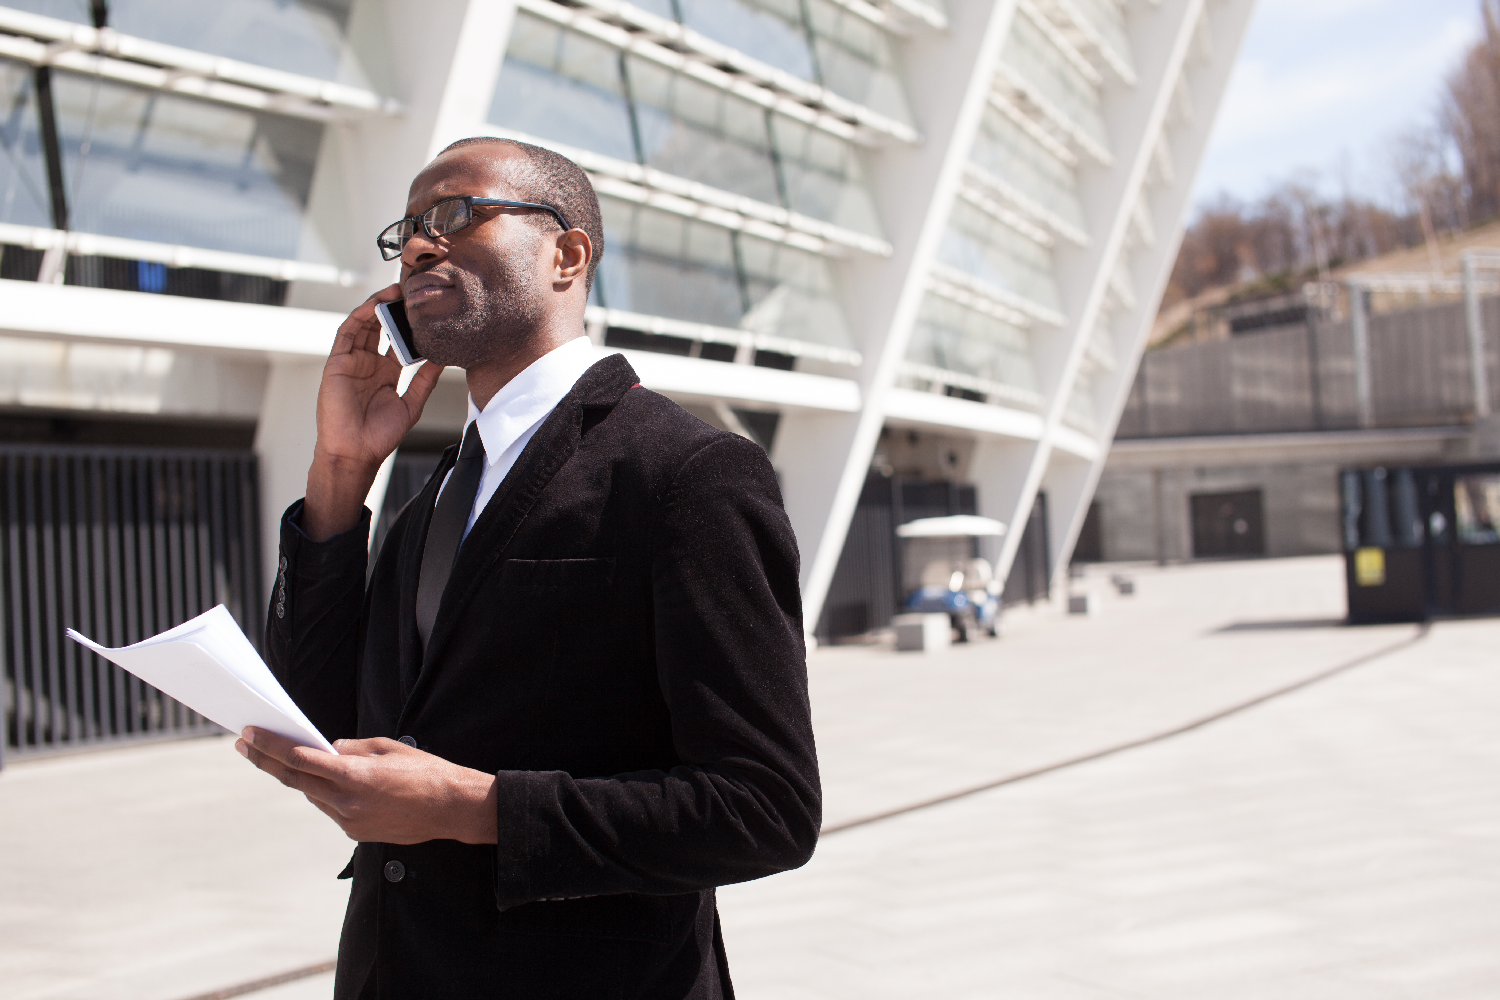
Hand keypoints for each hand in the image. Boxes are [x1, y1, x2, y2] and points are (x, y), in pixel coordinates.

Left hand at [236, 727, 497, 844]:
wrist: (451, 808)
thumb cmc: (426, 772)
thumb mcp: (388, 748)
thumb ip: (352, 749)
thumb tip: (327, 750)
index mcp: (353, 775)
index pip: (299, 759)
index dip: (270, 746)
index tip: (249, 735)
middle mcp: (345, 802)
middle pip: (294, 779)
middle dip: (266, 760)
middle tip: (245, 745)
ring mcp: (348, 821)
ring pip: (312, 794)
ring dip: (298, 776)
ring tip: (282, 758)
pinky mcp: (355, 833)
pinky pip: (330, 808)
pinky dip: (324, 792)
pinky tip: (327, 781)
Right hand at [303, 285, 445, 539]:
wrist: (356, 452)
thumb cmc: (380, 435)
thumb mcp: (412, 403)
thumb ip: (425, 379)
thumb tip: (442, 358)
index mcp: (386, 372)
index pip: (398, 339)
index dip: (410, 323)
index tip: (426, 308)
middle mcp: (369, 363)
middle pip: (381, 326)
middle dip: (395, 308)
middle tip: (412, 289)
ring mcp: (352, 361)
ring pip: (364, 324)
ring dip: (378, 305)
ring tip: (396, 291)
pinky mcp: (337, 362)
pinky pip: (347, 333)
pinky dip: (360, 316)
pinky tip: (374, 305)